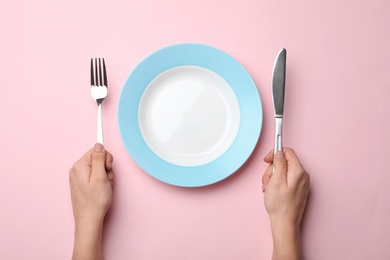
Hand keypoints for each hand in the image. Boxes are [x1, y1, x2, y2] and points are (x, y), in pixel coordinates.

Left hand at [69, 143, 114, 259]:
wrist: (89, 219)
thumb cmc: (95, 200)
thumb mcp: (100, 177)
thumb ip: (99, 159)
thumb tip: (99, 145)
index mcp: (80, 165)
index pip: (96, 151)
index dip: (105, 158)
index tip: (107, 168)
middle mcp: (77, 169)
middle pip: (97, 159)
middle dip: (106, 168)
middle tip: (106, 180)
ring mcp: (78, 176)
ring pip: (98, 168)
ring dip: (105, 176)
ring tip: (104, 187)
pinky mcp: (82, 183)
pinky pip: (95, 175)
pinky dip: (101, 181)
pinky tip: (101, 189)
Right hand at [262, 148, 309, 259]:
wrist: (285, 223)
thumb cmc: (280, 204)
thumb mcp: (275, 180)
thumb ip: (279, 163)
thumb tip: (279, 153)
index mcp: (298, 171)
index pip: (287, 152)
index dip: (275, 153)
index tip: (267, 158)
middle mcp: (303, 175)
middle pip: (284, 162)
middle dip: (272, 169)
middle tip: (267, 180)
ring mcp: (301, 182)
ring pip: (283, 171)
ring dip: (273, 177)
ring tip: (269, 189)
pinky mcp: (298, 188)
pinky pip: (286, 179)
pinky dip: (277, 183)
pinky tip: (273, 191)